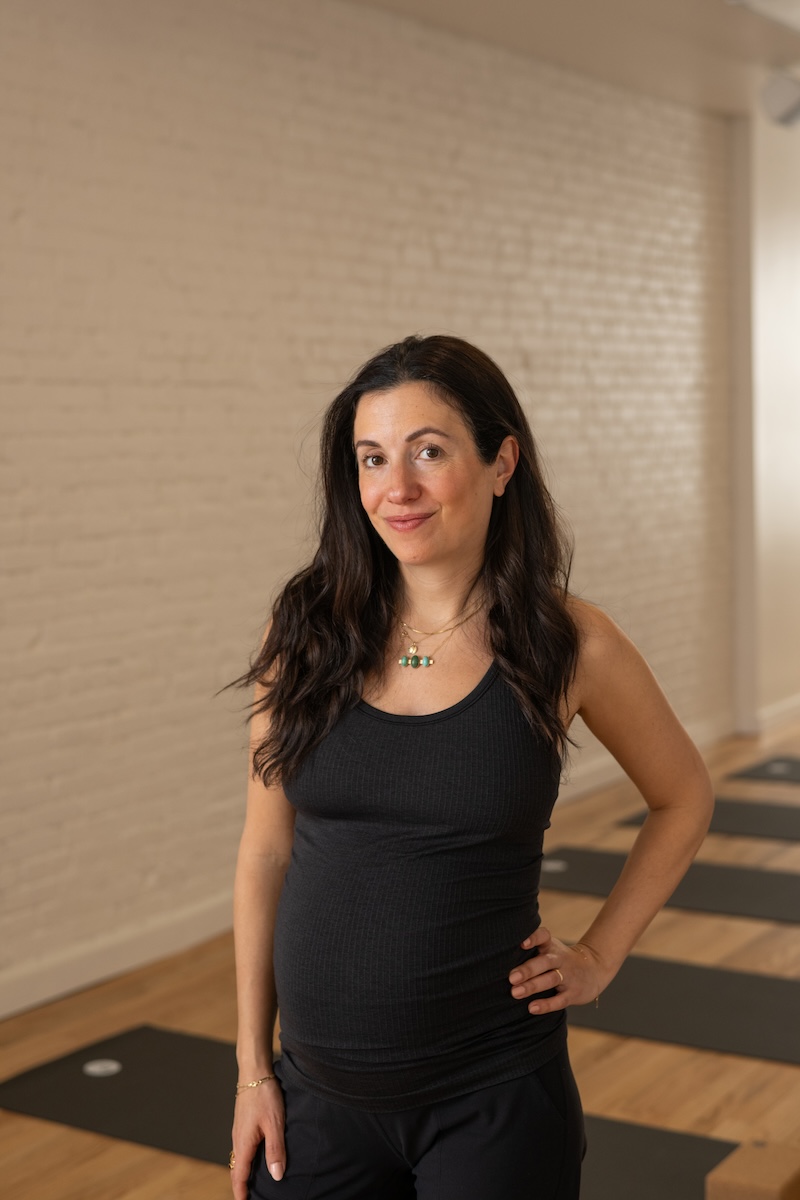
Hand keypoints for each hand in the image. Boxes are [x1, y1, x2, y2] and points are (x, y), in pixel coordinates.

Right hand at [231, 1077, 285, 1197]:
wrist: (255, 1072)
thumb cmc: (264, 1096)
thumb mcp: (275, 1124)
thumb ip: (276, 1151)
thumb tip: (276, 1176)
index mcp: (243, 1143)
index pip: (239, 1175)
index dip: (241, 1192)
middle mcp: (237, 1139)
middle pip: (236, 1169)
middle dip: (241, 1185)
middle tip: (248, 1197)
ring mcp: (239, 1131)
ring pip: (238, 1158)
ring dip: (243, 1172)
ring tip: (252, 1183)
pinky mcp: (243, 1123)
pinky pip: (241, 1148)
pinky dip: (245, 1159)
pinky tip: (255, 1158)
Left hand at [508, 926, 604, 1014]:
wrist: (595, 969)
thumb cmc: (561, 959)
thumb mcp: (551, 949)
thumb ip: (531, 951)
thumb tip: (497, 957)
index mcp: (552, 946)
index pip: (544, 936)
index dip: (534, 938)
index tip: (522, 943)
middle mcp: (560, 959)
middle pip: (544, 962)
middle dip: (527, 969)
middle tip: (511, 977)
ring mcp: (568, 976)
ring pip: (550, 980)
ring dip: (533, 986)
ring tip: (515, 993)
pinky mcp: (573, 993)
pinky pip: (560, 1000)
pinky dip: (546, 1005)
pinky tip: (532, 1008)